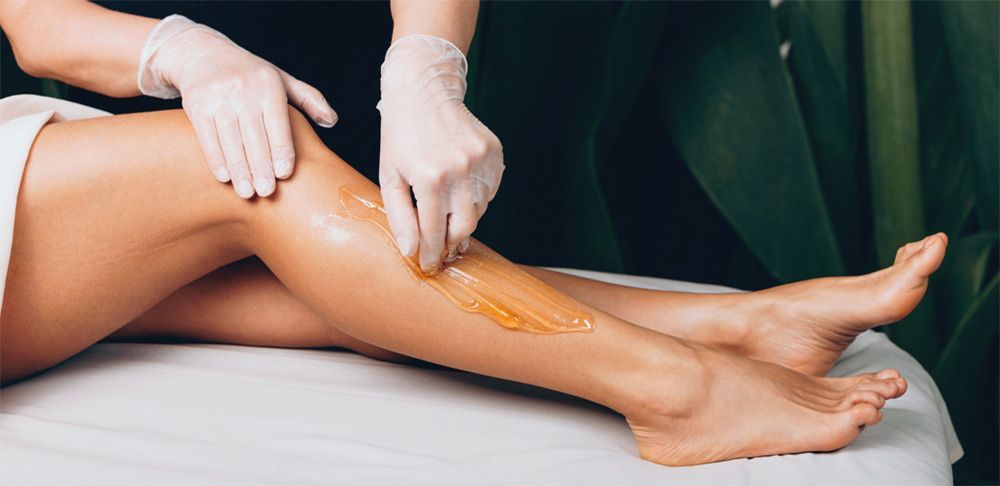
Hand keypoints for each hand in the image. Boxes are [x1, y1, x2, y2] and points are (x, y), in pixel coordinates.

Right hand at [138, 15, 336, 197]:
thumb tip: (332, 121)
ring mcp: (217, 96)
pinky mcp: (196, 104)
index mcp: (268, 84)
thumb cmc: (251, 73)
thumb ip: (309, 99)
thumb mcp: (282, 78)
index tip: (284, 173)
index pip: (277, 122)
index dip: (281, 149)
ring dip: (239, 168)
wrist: (203, 53)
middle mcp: (242, 89)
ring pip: (230, 139)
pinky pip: (207, 136)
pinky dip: (216, 159)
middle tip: (267, 191)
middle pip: (254, 135)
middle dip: (260, 166)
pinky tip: (225, 177)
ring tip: (247, 192)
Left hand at [378, 35, 503, 273]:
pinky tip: (459, 187)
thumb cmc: (400, 135)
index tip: (430, 266)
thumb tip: (411, 252)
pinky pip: (490, 189)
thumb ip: (400, 216)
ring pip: (479, 209)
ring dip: (463, 218)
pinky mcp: (494, 152)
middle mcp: (460, 170)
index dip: (432, 254)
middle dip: (452, 243)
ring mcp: (481, 160)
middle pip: (464, 227)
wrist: (424, 88)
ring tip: (447, 213)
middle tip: (442, 249)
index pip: (435, 233)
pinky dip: (476, 197)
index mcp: (430, 179)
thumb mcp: (391, 176)